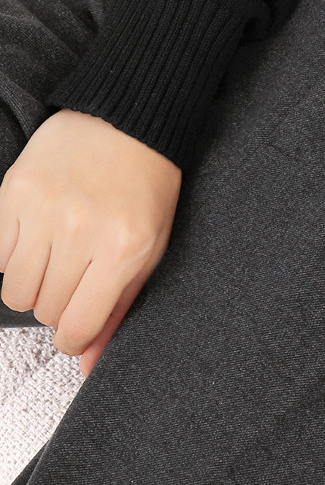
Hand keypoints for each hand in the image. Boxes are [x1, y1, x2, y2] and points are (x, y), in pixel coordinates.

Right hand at [0, 108, 181, 375]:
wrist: (128, 120)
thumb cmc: (147, 187)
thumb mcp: (151, 250)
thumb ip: (119, 309)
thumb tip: (87, 365)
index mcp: (122, 250)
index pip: (76, 328)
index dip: (73, 336)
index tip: (76, 325)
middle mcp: (80, 232)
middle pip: (44, 311)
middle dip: (58, 305)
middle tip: (75, 277)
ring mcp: (43, 210)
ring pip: (14, 290)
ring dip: (32, 284)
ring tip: (55, 258)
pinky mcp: (14, 191)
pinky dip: (12, 255)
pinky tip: (37, 237)